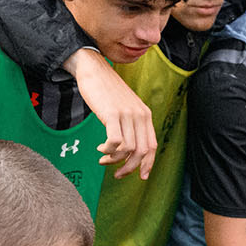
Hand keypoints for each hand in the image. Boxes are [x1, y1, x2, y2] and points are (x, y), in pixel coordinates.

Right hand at [69, 50, 155, 178]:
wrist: (93, 69)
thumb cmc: (106, 91)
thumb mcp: (125, 107)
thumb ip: (130, 124)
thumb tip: (129, 150)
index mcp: (145, 115)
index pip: (152, 146)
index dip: (147, 164)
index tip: (141, 176)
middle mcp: (140, 115)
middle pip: (142, 152)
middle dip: (129, 168)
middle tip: (117, 174)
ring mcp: (127, 114)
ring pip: (128, 150)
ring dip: (114, 159)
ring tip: (103, 158)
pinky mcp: (112, 114)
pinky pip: (115, 142)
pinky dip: (108, 150)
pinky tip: (100, 148)